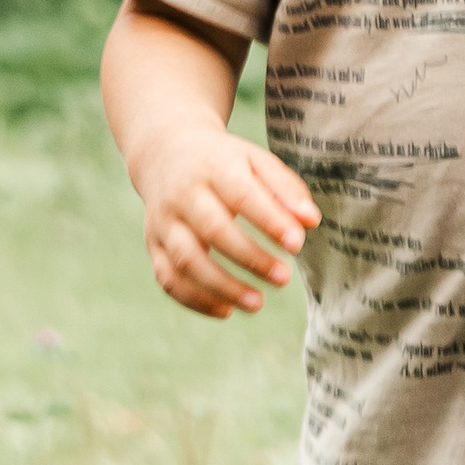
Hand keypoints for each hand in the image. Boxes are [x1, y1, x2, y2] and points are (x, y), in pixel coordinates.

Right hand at [136, 126, 318, 317]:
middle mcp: (184, 195)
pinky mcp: (153, 244)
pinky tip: (226, 310)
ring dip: (222, 287)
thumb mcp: (255, 160)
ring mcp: (164, 222)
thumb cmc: (223, 163)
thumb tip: (312, 221)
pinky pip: (168, 278)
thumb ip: (286, 188)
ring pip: (186, 260)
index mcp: (214, 168)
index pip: (242, 195)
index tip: (296, 244)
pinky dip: (195, 300)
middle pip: (213, 230)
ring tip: (257, 304)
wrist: (165, 154)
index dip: (269, 221)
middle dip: (250, 258)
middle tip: (283, 278)